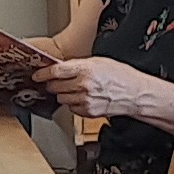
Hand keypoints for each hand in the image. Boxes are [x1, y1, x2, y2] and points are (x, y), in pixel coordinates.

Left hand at [36, 56, 156, 118]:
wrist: (136, 93)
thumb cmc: (121, 75)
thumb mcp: (100, 62)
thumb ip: (79, 64)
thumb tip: (61, 67)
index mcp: (86, 69)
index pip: (56, 72)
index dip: (43, 73)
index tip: (37, 75)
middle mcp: (84, 85)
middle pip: (55, 86)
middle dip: (53, 84)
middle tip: (56, 81)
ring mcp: (85, 101)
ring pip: (61, 99)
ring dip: (63, 94)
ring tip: (75, 89)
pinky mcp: (88, 112)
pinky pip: (71, 108)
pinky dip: (73, 104)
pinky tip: (83, 98)